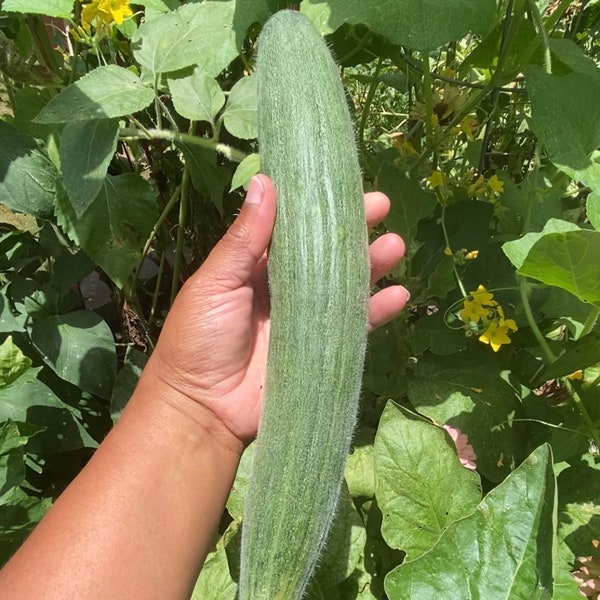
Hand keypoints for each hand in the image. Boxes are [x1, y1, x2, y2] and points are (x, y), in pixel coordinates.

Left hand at [145, 175, 408, 448]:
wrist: (203, 407)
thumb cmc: (199, 338)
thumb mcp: (216, 282)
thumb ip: (244, 239)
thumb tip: (265, 182)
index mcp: (255, 267)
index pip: (293, 229)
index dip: (318, 207)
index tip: (343, 185)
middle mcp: (285, 289)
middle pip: (326, 253)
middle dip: (353, 230)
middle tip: (382, 206)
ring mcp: (306, 319)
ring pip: (346, 285)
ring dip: (372, 265)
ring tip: (395, 245)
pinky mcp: (322, 349)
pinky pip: (355, 325)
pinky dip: (377, 311)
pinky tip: (399, 294)